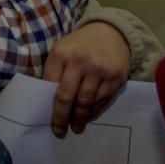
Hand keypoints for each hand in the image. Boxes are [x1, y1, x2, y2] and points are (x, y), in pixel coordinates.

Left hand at [43, 21, 130, 136]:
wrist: (110, 32)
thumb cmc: (79, 45)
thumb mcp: (61, 50)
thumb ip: (54, 72)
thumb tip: (48, 103)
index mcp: (61, 53)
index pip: (51, 87)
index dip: (51, 108)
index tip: (51, 122)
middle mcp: (80, 60)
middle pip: (68, 98)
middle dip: (63, 118)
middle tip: (61, 132)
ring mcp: (100, 69)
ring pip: (87, 102)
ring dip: (81, 118)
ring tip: (77, 126)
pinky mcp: (116, 76)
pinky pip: (103, 100)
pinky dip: (95, 110)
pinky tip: (89, 115)